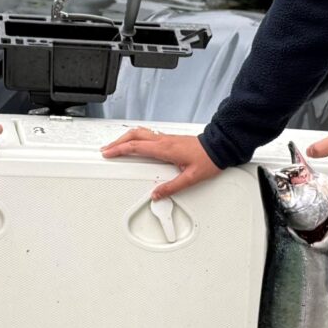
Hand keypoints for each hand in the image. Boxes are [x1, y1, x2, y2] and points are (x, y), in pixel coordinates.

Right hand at [101, 126, 221, 199]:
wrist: (220, 147)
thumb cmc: (208, 160)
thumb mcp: (190, 178)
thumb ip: (172, 187)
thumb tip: (157, 194)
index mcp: (165, 149)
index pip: (136, 147)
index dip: (119, 149)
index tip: (109, 153)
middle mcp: (164, 140)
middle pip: (134, 135)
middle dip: (118, 141)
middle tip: (107, 149)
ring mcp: (166, 138)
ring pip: (140, 132)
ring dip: (126, 138)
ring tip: (116, 145)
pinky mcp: (170, 139)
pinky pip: (148, 135)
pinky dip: (136, 138)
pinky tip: (135, 144)